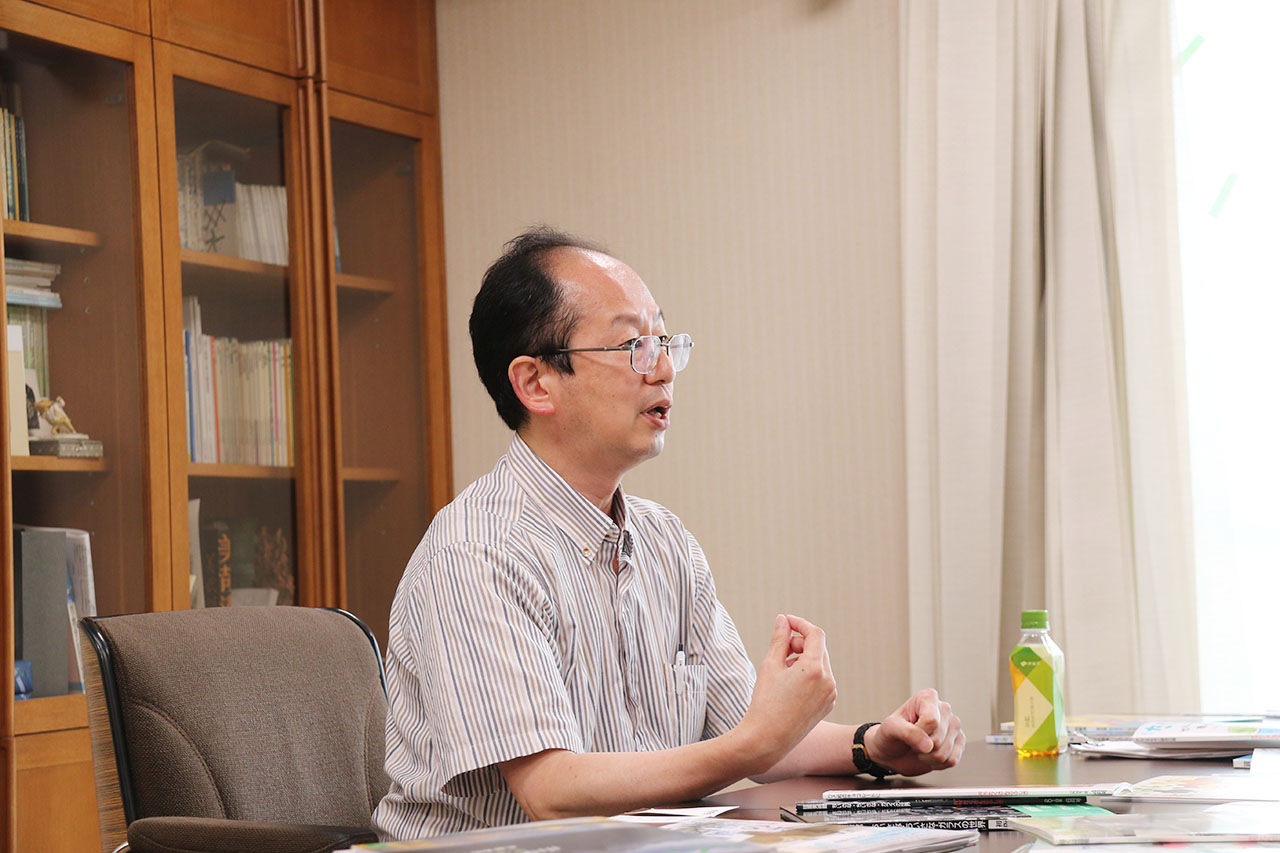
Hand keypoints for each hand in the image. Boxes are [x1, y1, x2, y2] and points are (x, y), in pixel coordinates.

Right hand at [737, 615, 837, 771]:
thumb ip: (779, 639)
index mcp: (814, 669)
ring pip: (820, 664)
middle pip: (818, 648)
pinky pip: (822, 680)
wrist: (768, 739)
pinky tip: (791, 685)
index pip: (815, 634)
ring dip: (804, 659)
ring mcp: (830, 694)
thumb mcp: (770, 665)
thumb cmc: (765, 702)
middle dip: (800, 643)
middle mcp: (828, 680)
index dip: (800, 624)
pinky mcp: (828, 704)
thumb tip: (783, 620)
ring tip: (783, 671)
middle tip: (780, 651)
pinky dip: (809, 674)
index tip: (786, 622)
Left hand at [864, 688, 964, 775]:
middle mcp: (944, 709)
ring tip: (920, 749)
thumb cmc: (890, 735)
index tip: (906, 730)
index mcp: (928, 697)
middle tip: (912, 741)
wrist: (891, 752)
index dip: (917, 732)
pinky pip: (952, 760)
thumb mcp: (890, 729)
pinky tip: (929, 756)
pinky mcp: (958, 743)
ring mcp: (953, 726)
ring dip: (928, 757)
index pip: (931, 720)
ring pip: (946, 752)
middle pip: (938, 738)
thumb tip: (929, 746)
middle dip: (921, 747)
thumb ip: (908, 733)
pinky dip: (937, 764)